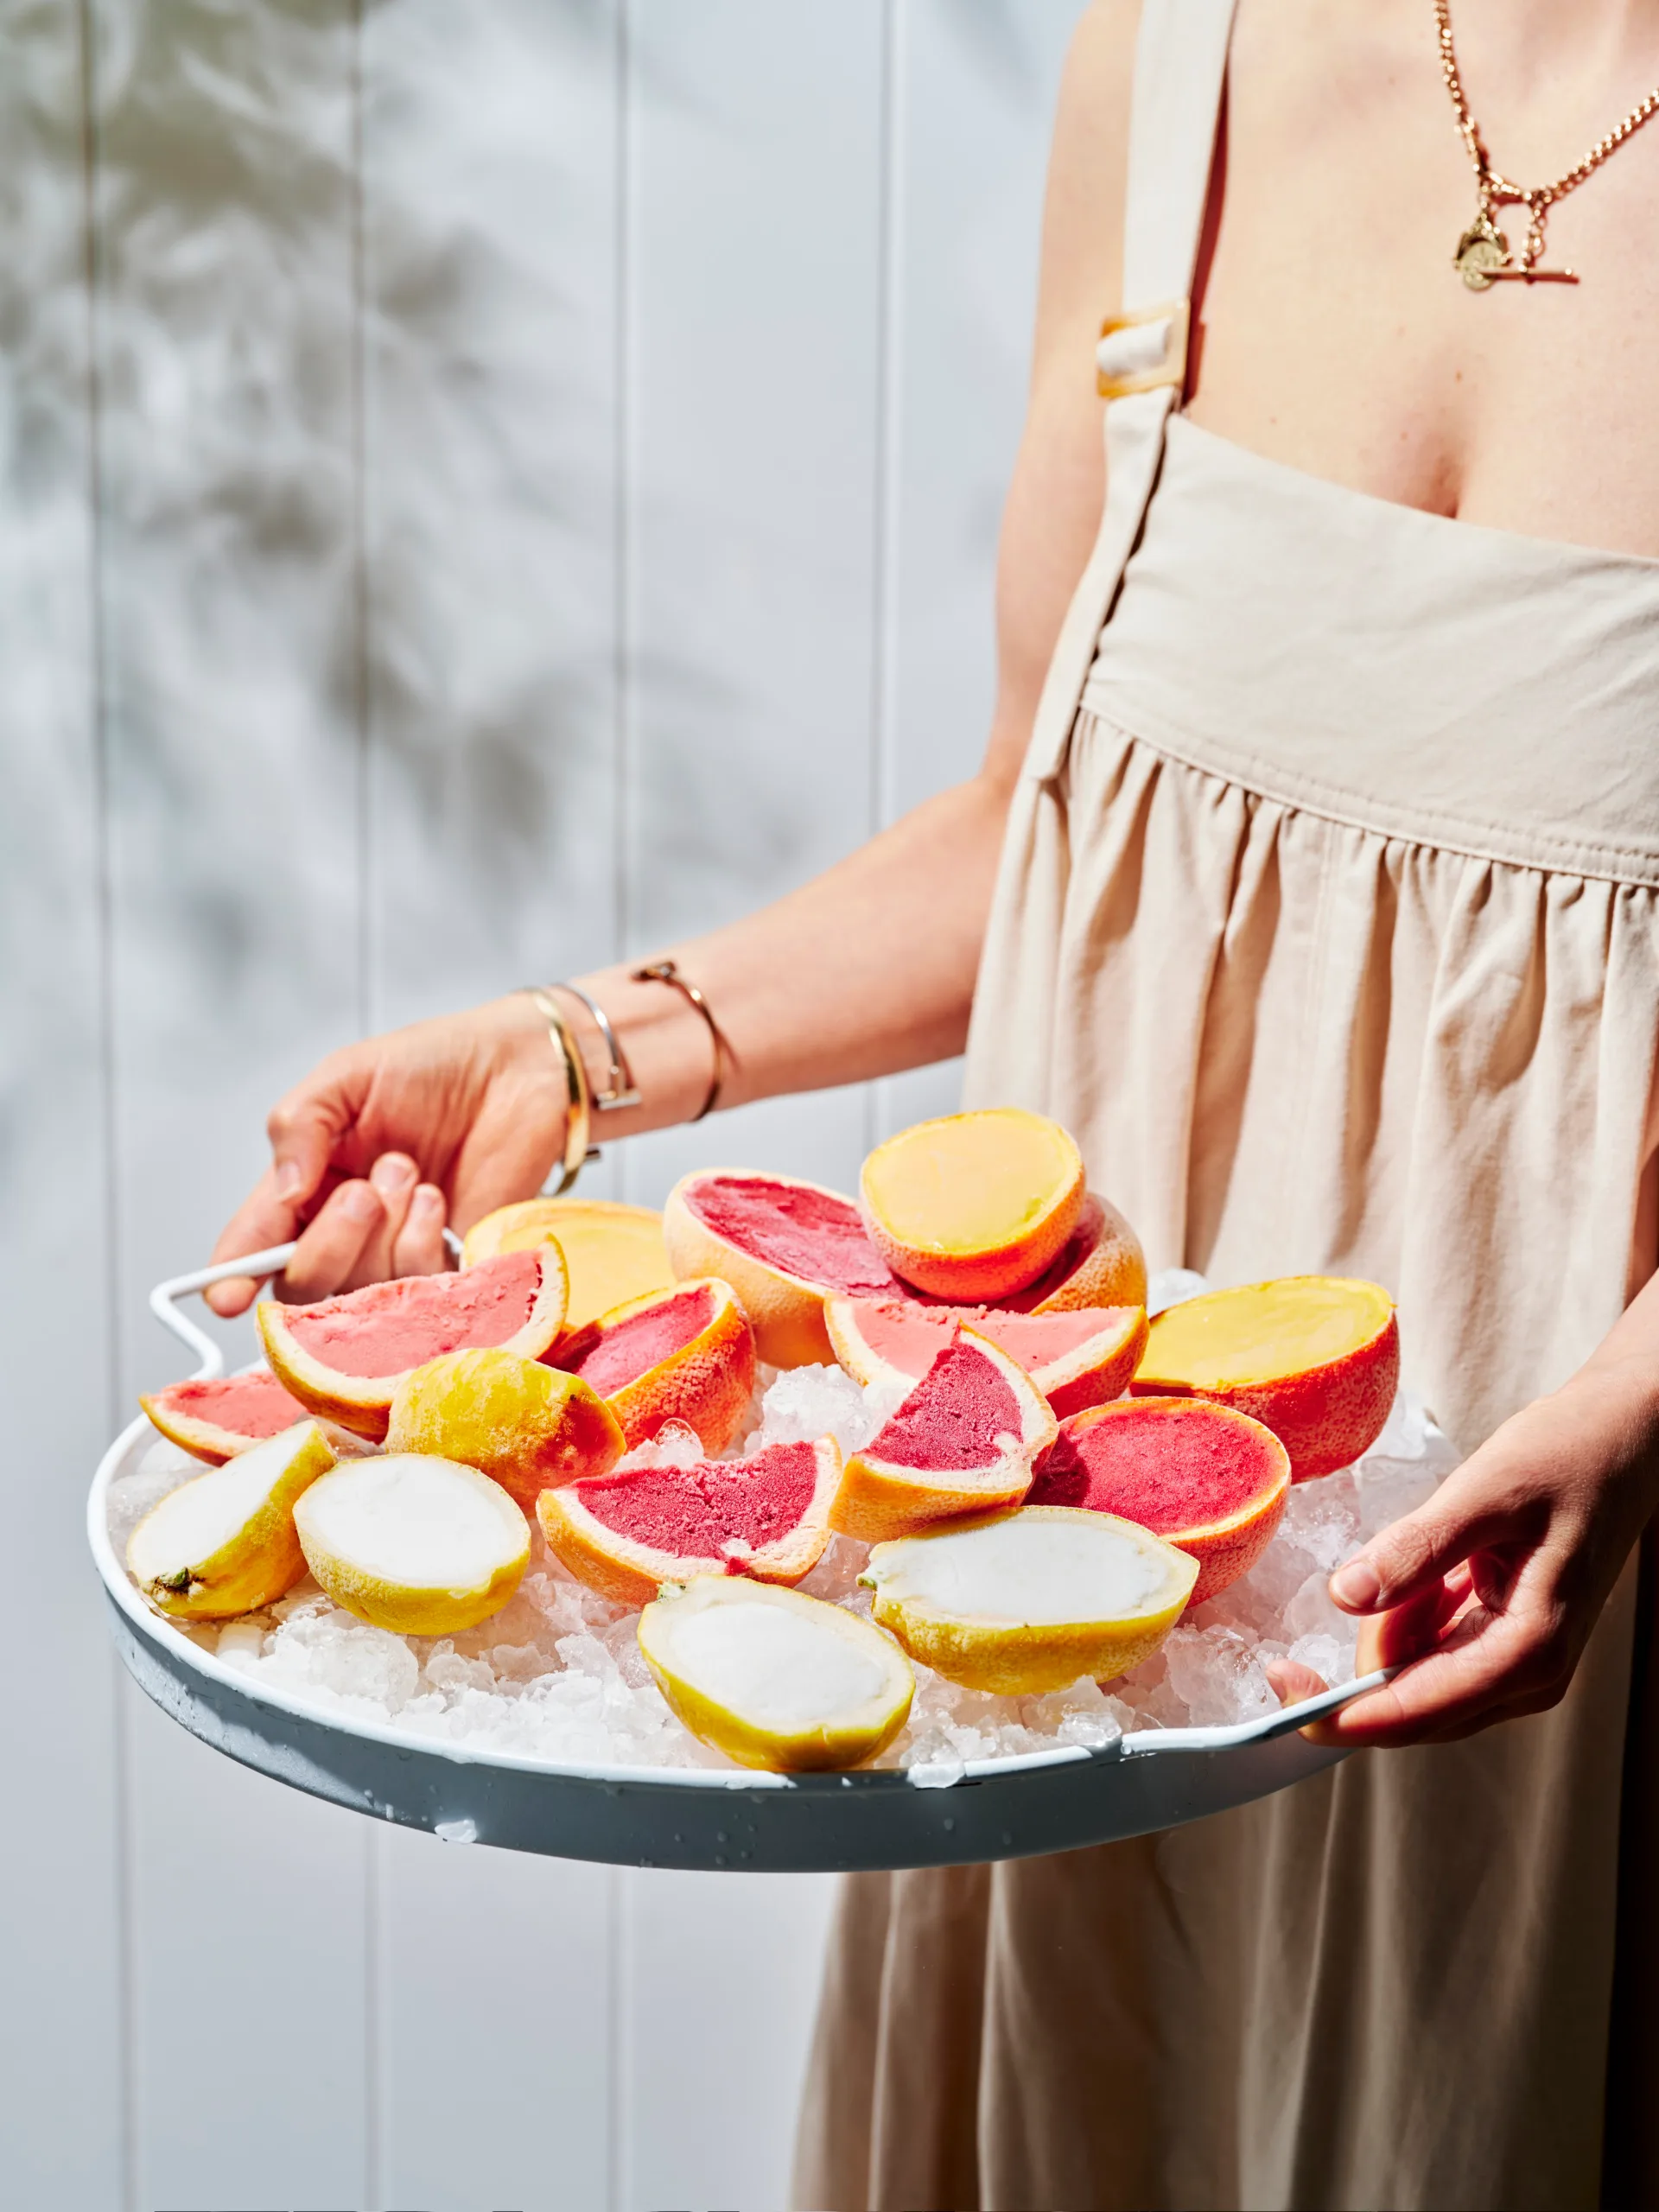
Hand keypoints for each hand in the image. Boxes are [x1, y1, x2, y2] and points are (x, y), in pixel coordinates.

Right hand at [206, 993, 566, 1314]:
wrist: (520, 1068)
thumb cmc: (436, 1065)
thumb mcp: (347, 1077)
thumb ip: (299, 1126)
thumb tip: (279, 1193)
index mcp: (309, 1184)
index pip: (258, 1244)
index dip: (235, 1275)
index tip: (225, 1295)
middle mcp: (348, 1229)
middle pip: (304, 1284)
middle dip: (328, 1242)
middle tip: (365, 1191)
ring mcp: (398, 1253)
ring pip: (358, 1293)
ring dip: (382, 1231)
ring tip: (409, 1173)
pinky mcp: (451, 1269)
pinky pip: (417, 1290)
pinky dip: (422, 1244)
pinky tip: (438, 1202)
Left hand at [1271, 1353, 1658, 1746]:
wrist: (1621, 1440)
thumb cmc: (1568, 1457)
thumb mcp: (1485, 1493)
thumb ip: (1416, 1549)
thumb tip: (1346, 1597)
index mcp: (1530, 1652)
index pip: (1417, 1712)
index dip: (1340, 1711)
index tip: (1280, 1686)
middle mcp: (1529, 1675)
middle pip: (1411, 1707)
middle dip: (1360, 1662)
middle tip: (1350, 1582)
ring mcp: (1519, 1663)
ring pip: (1417, 1676)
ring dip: (1392, 1624)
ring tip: (1428, 1546)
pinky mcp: (1507, 1641)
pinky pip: (1434, 1647)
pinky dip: (1411, 1611)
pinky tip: (1435, 1561)